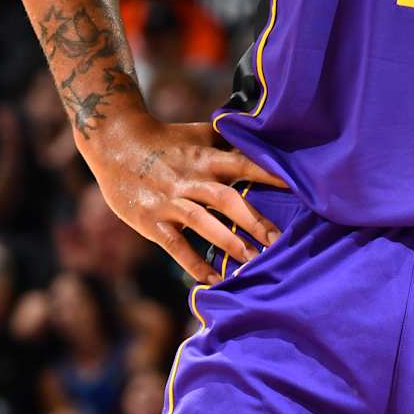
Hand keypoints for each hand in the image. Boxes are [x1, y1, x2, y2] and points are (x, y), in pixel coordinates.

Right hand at [87, 113, 283, 284]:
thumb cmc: (165, 140)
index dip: (269, 174)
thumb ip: (230, 141)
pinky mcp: (152, 220)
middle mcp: (190, 178)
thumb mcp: (198, 134)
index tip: (298, 188)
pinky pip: (175, 246)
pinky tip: (214, 280)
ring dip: (228, 242)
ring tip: (253, 263)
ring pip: (202, 222)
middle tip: (278, 242)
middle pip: (226, 198)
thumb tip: (266, 140)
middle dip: (253, 221)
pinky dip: (194, 264)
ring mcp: (170, 200)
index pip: (243, 164)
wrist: (115, 142)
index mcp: (205, 157)